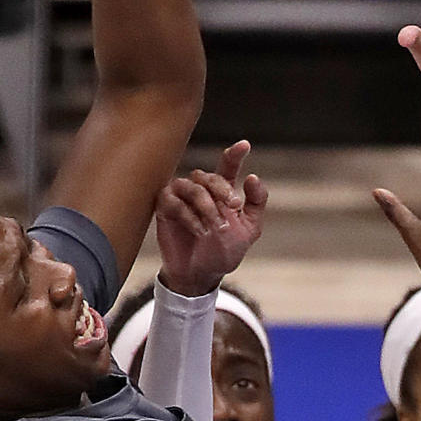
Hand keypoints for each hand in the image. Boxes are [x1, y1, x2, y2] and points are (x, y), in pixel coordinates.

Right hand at [155, 141, 267, 296]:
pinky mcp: (165, 208)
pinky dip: (189, 216)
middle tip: (233, 208)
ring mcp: (181, 197)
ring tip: (214, 228)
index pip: (228, 167)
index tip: (244, 145)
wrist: (200, 275)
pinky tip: (198, 231)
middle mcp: (201, 190)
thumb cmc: (223, 252)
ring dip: (207, 207)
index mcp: (222, 191)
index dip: (235, 154)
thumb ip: (255, 203)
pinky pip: (174, 201)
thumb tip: (252, 176)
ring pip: (192, 187)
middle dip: (222, 191)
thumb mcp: (249, 230)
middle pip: (209, 176)